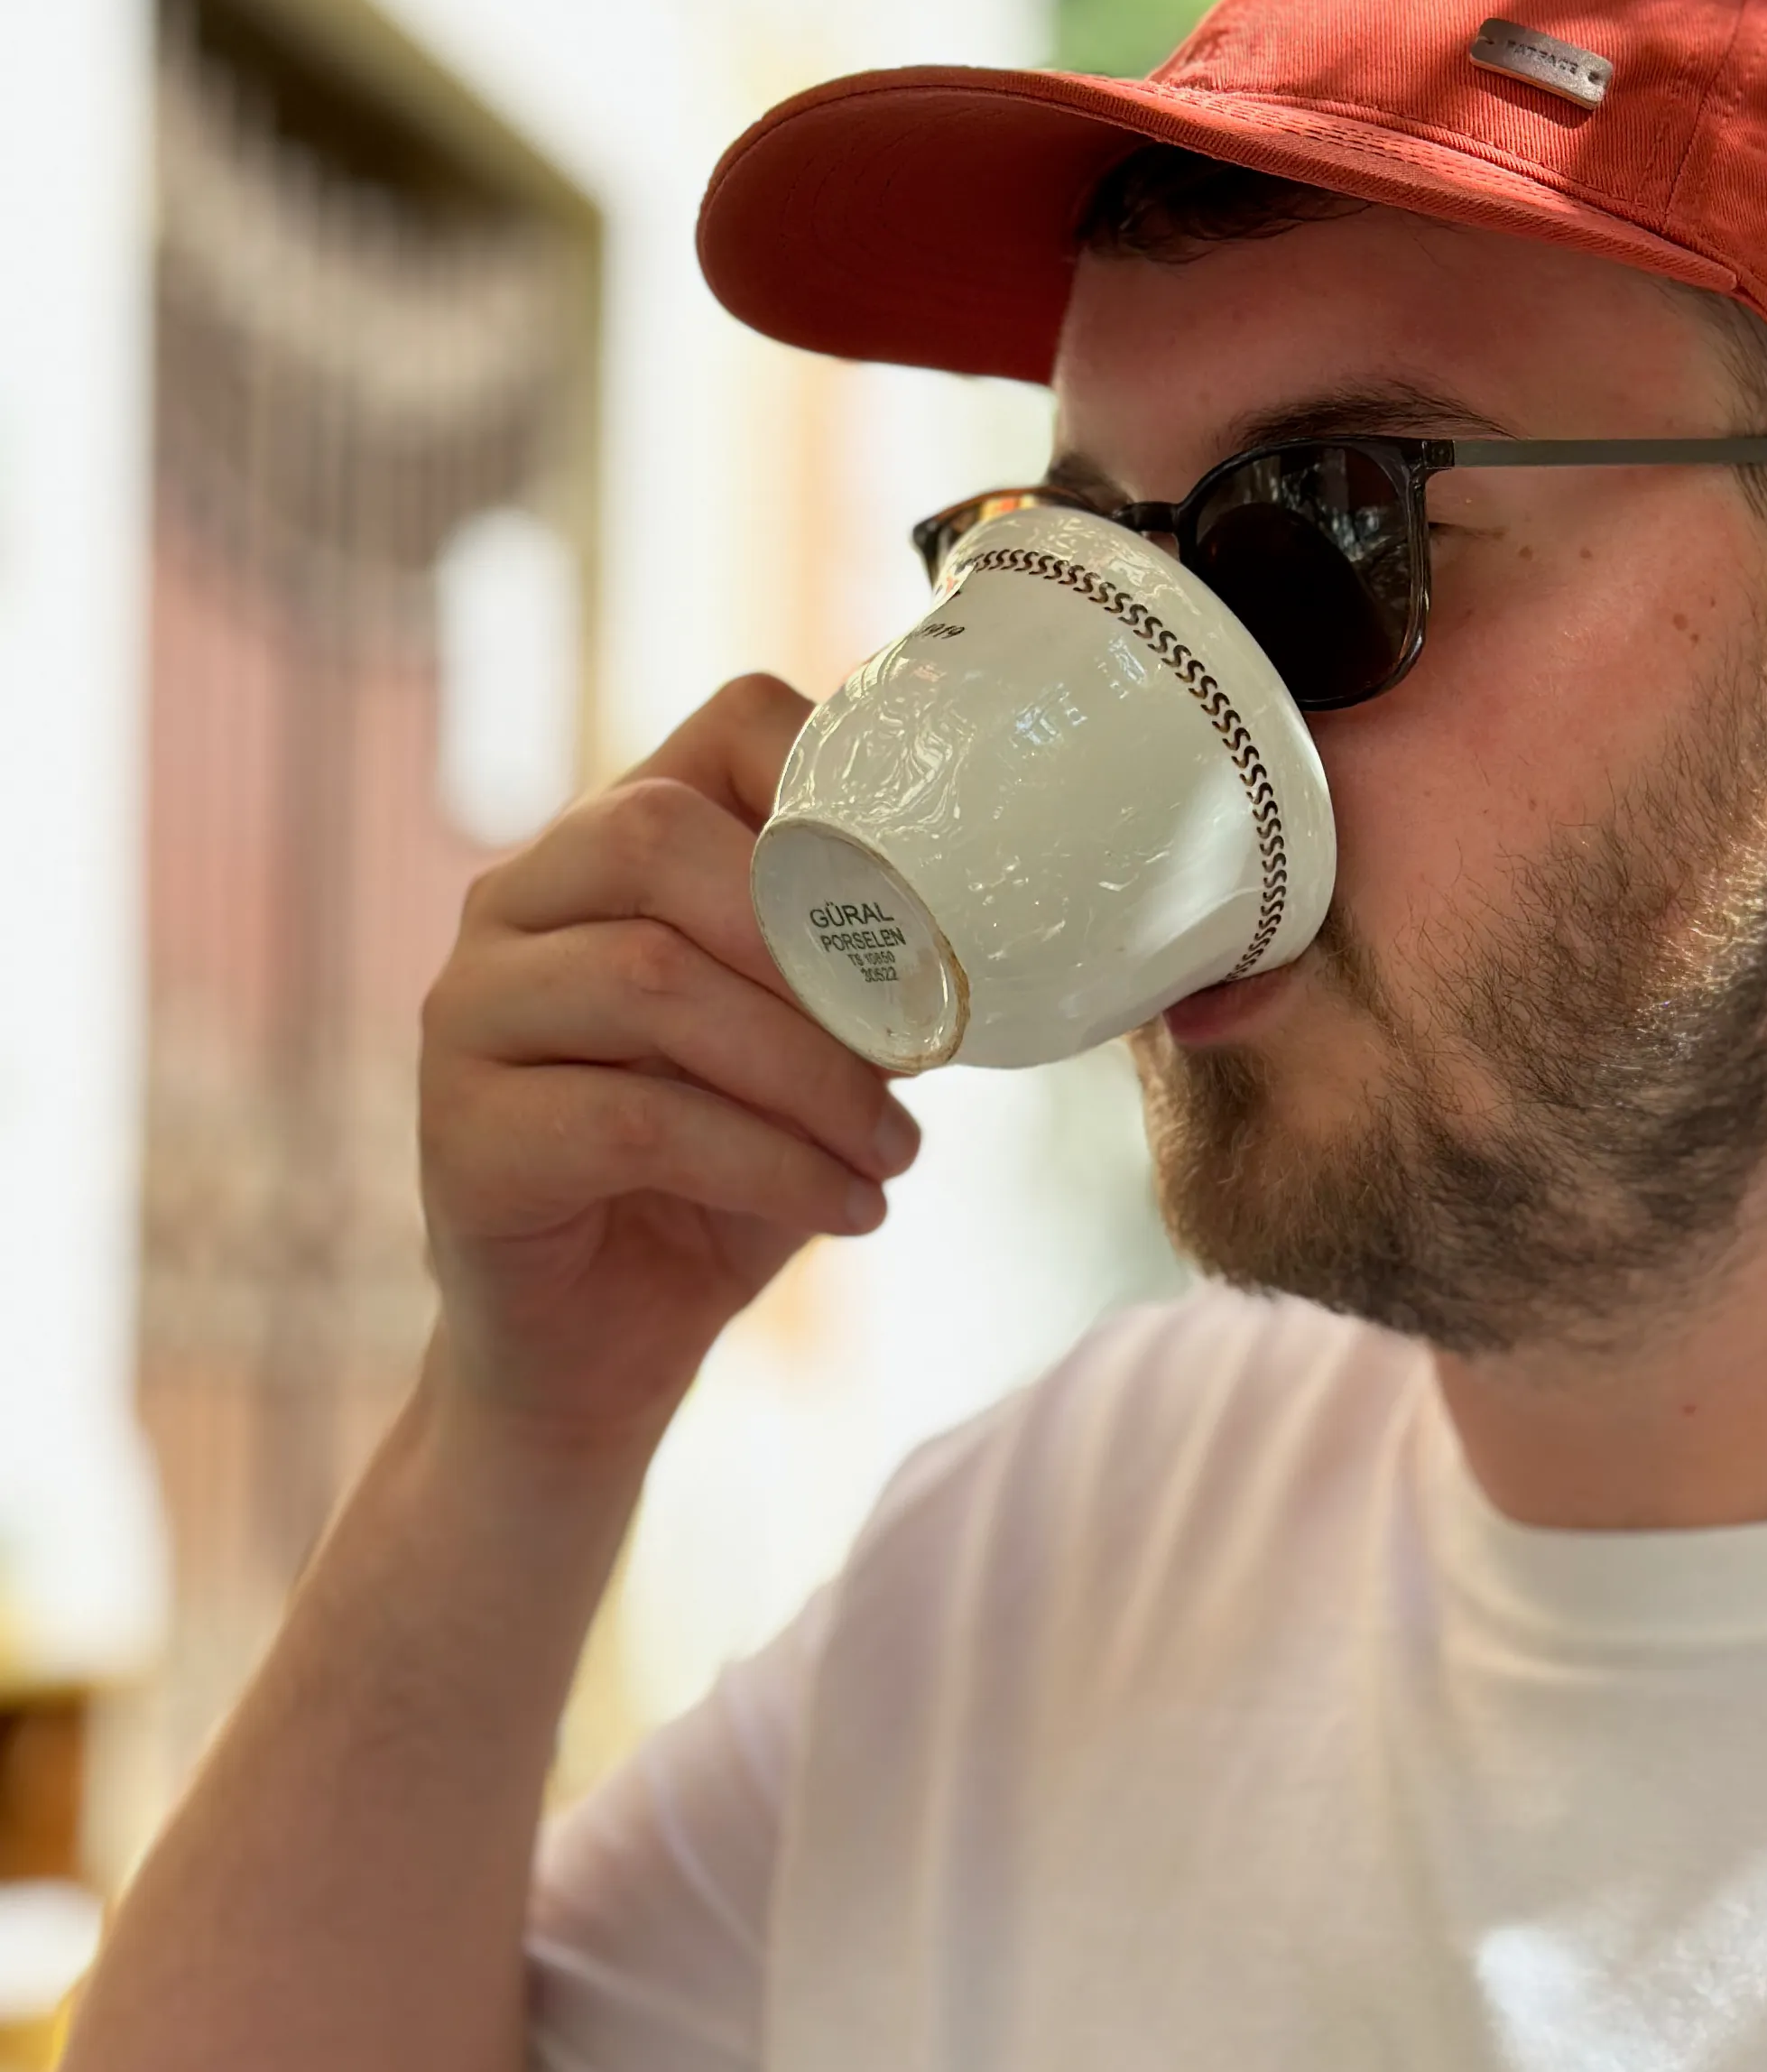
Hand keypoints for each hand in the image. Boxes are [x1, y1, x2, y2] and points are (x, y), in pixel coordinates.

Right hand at [416, 675, 918, 1456]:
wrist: (604, 1346)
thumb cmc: (726, 1175)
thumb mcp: (815, 1051)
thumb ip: (867, 970)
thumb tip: (999, 923)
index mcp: (613, 846)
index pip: (728, 725)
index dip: (843, 785)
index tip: (929, 905)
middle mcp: (518, 901)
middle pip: (660, 833)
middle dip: (818, 941)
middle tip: (918, 1043)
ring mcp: (469, 1011)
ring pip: (650, 978)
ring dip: (810, 1073)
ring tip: (899, 1152)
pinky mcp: (462, 1134)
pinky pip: (630, 1120)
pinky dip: (769, 1164)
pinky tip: (849, 1210)